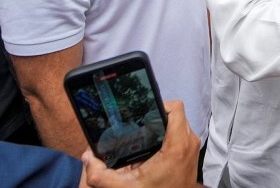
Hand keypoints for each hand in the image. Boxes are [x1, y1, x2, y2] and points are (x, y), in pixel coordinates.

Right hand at [80, 101, 199, 187]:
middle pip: (175, 114)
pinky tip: (151, 145)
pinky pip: (180, 133)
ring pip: (178, 123)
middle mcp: (189, 142)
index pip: (176, 108)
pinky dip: (167, 134)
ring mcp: (192, 147)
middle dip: (157, 116)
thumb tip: (87, 157)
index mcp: (177, 145)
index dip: (159, 104)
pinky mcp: (191, 153)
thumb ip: (101, 175)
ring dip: (162, 125)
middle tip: (139, 124)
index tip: (143, 113)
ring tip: (144, 134)